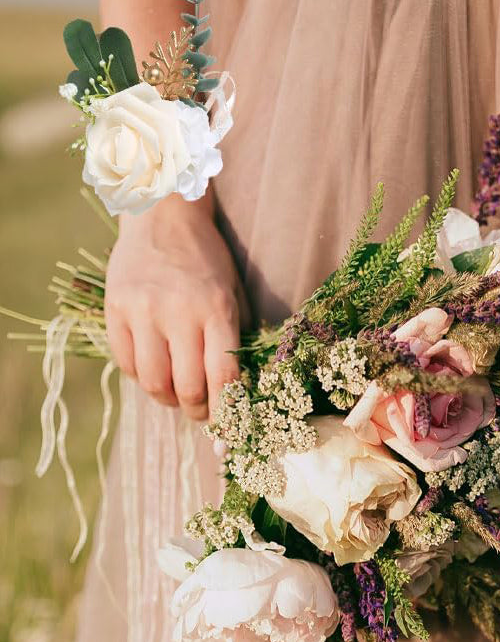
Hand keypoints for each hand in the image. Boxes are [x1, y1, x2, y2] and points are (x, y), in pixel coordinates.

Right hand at [104, 195, 248, 420]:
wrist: (162, 214)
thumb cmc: (206, 260)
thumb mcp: (233, 293)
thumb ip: (236, 337)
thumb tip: (240, 391)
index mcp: (216, 309)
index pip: (223, 378)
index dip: (226, 412)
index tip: (229, 427)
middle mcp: (178, 312)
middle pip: (186, 387)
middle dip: (197, 411)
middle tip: (202, 412)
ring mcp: (142, 311)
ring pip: (153, 383)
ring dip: (168, 400)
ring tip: (177, 395)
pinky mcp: (115, 309)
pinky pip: (127, 363)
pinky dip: (142, 377)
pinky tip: (155, 369)